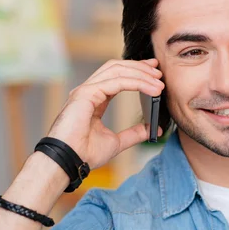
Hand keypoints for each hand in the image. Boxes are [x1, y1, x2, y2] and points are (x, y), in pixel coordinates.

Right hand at [46, 58, 164, 169]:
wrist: (69, 162)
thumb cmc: (84, 154)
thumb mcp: (116, 142)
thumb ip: (134, 133)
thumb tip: (153, 129)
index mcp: (93, 99)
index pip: (116, 77)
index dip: (136, 71)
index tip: (154, 73)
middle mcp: (88, 91)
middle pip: (116, 68)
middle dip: (140, 67)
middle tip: (159, 71)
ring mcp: (85, 90)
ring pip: (117, 71)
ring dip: (141, 73)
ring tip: (159, 81)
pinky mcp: (86, 94)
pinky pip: (116, 82)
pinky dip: (136, 82)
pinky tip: (151, 89)